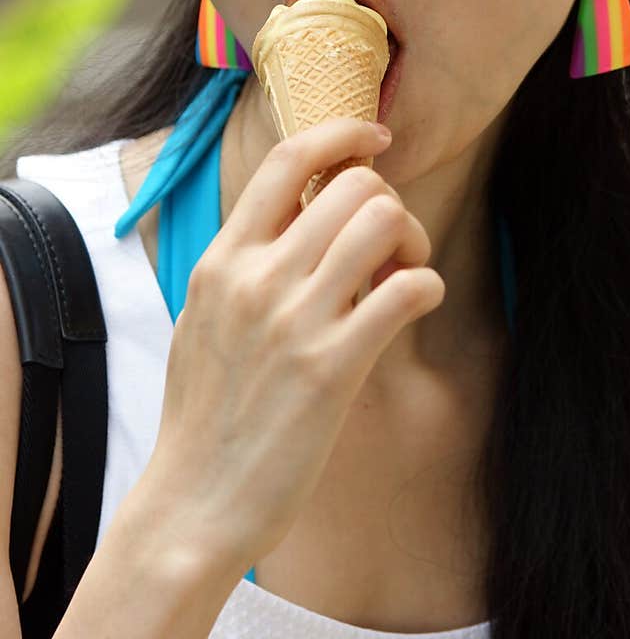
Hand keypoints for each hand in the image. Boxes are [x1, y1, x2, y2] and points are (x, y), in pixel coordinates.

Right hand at [135, 119, 442, 573]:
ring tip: (405, 274)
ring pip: (384, 220)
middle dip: (389, 203)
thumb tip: (295, 222)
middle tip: (394, 245)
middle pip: (354, 184)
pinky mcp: (332, 367)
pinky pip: (407, 289)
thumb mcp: (204, 320)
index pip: (287, 159)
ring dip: (413, 240)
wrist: (194, 503)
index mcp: (222, 260)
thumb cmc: (204, 417)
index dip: (343, 134)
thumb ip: (244, 267)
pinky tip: (415, 306)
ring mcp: (294, 320)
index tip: (376, 138)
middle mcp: (256, 277)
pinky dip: (427, 287)